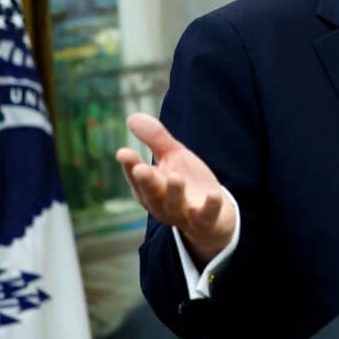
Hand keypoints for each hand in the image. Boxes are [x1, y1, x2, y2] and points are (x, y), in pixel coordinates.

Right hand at [115, 113, 235, 266]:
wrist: (215, 213)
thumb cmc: (187, 182)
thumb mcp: (174, 157)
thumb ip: (156, 139)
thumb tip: (132, 117)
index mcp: (150, 188)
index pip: (137, 177)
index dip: (130, 166)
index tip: (123, 153)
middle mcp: (162, 204)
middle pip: (152, 193)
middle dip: (147, 182)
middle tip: (142, 169)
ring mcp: (184, 214)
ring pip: (176, 206)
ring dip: (175, 193)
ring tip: (176, 177)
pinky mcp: (205, 221)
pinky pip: (206, 217)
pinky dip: (209, 207)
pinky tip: (214, 194)